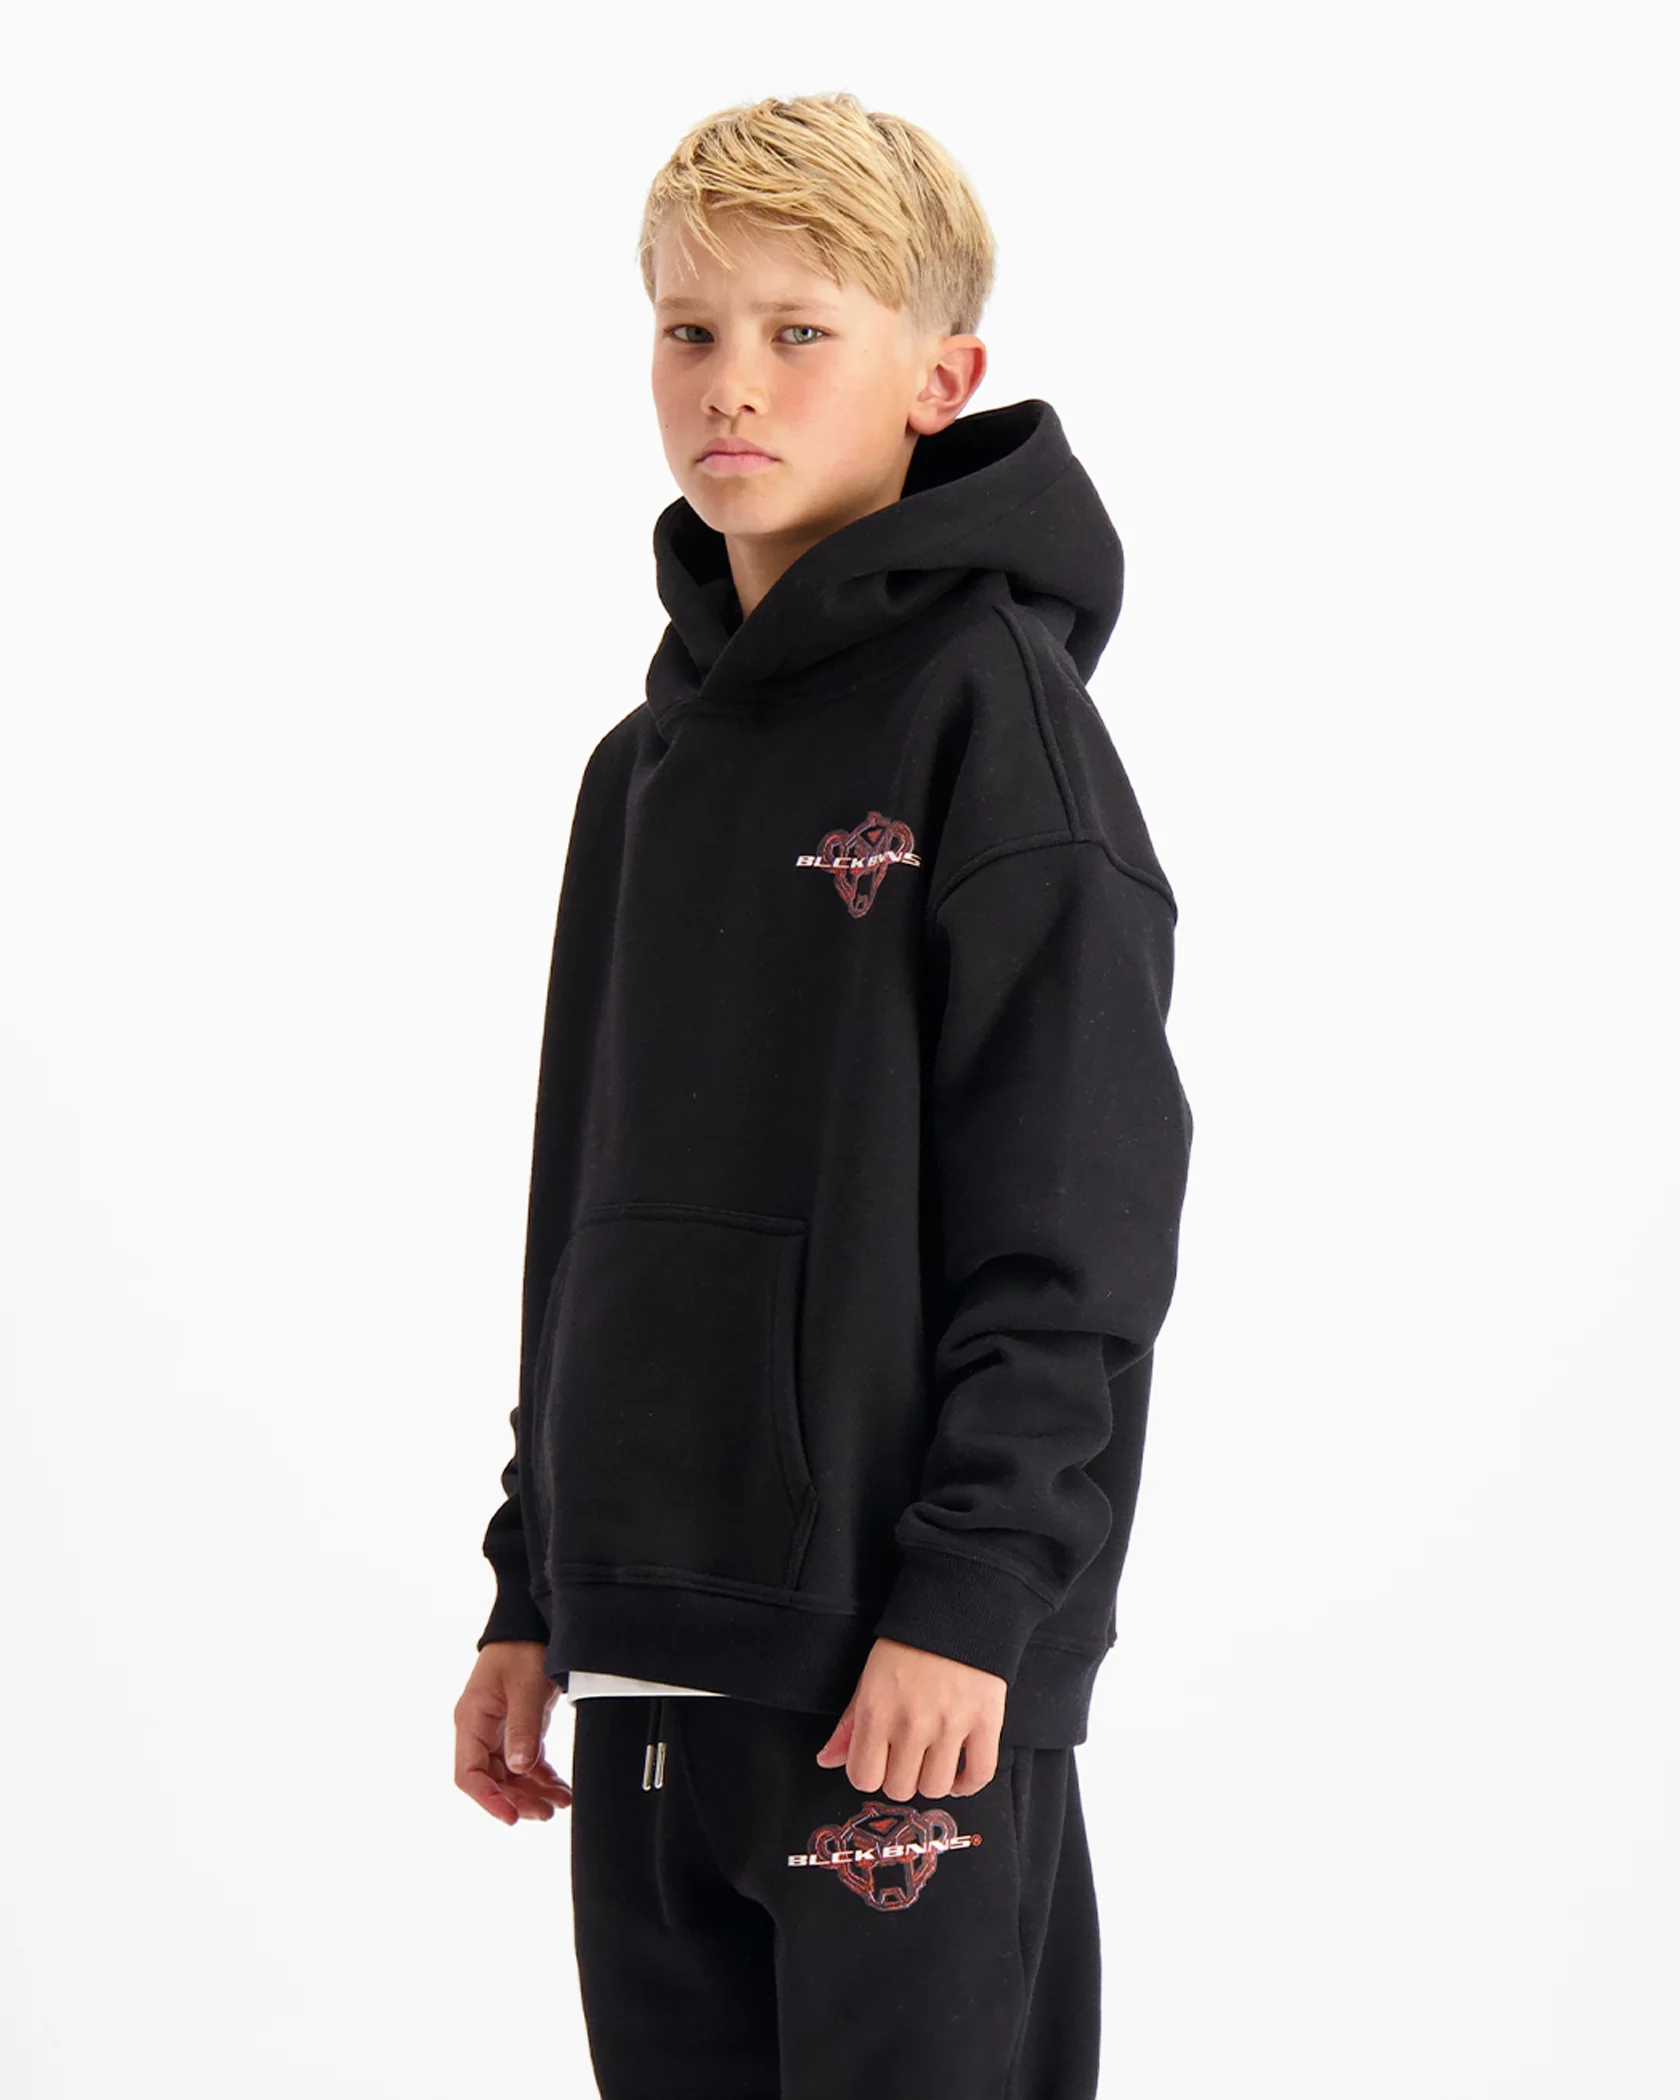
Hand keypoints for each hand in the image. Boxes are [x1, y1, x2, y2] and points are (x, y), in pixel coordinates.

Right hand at [454, 1641, 573, 1825]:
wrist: (531, 1625)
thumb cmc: (522, 1649)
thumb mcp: (524, 1686)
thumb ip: (522, 1728)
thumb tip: (520, 1768)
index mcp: (471, 1720)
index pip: (470, 1774)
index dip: (488, 1800)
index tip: (511, 1817)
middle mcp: (479, 1730)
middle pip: (491, 1780)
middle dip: (518, 1800)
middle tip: (546, 1813)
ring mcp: (497, 1731)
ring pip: (510, 1775)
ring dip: (532, 1792)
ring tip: (559, 1804)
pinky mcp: (516, 1729)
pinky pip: (525, 1762)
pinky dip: (541, 1777)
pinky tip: (559, 1789)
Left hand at [815, 1638, 1005, 1800]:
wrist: (957, 1608)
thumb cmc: (908, 1643)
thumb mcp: (868, 1676)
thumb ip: (848, 1723)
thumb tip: (826, 1760)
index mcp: (876, 1710)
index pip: (864, 1777)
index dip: (870, 1772)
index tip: (879, 1760)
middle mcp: (912, 1723)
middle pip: (900, 1788)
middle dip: (901, 1776)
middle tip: (908, 1756)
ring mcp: (951, 1725)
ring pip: (936, 1787)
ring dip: (932, 1779)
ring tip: (933, 1760)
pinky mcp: (986, 1722)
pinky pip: (979, 1775)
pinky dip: (968, 1783)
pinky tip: (960, 1772)